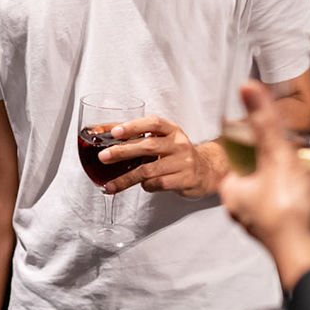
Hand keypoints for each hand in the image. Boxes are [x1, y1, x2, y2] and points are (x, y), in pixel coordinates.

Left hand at [97, 116, 227, 197]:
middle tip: (103, 157)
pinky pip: (158, 183)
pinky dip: (146, 186)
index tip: (114, 132)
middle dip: (122, 152)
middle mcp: (179, 144)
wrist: (206, 171)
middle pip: (147, 146)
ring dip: (126, 178)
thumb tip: (104, 134)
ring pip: (149, 170)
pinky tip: (141, 186)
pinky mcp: (185, 179)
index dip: (133, 126)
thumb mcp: (163, 140)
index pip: (152, 123)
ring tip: (110, 185)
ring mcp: (183, 162)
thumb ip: (139, 137)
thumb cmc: (176, 154)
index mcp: (172, 130)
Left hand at [217, 81, 309, 289]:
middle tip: (289, 136)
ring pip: (300, 189)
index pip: (235, 165)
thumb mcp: (276, 158)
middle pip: (270, 176)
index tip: (254, 128)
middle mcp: (261, 210)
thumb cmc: (289, 216)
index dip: (243, 146)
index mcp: (239, 196)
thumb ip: (265, 122)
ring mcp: (291, 221)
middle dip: (282, 157)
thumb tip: (247, 89)